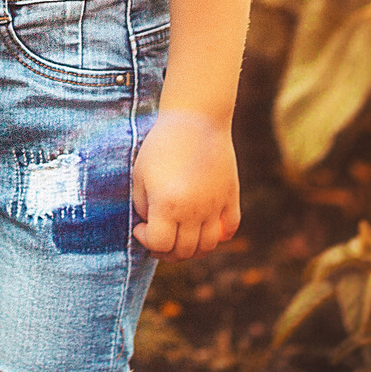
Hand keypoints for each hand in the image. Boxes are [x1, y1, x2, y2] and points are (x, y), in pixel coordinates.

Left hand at [131, 111, 239, 260]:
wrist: (195, 120)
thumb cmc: (161, 145)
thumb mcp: (139, 175)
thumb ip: (142, 207)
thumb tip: (151, 227)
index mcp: (167, 205)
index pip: (160, 244)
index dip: (146, 241)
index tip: (141, 228)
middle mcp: (194, 210)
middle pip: (184, 251)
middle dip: (167, 250)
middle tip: (158, 238)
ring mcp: (215, 206)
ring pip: (207, 246)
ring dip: (191, 249)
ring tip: (179, 236)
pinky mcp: (231, 197)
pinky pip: (229, 230)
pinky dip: (218, 236)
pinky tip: (203, 226)